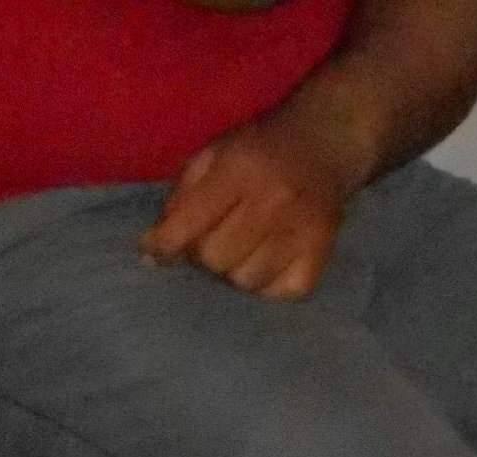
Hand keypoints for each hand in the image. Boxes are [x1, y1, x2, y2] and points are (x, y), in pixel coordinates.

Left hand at [139, 103, 371, 299]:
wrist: (326, 142)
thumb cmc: (256, 153)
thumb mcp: (211, 157)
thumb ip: (178, 201)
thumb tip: (150, 254)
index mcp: (240, 169)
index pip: (188, 225)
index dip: (164, 245)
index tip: (154, 252)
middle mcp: (274, 199)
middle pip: (214, 259)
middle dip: (205, 255)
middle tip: (215, 238)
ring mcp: (302, 228)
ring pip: (245, 281)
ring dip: (236, 270)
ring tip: (244, 247)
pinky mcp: (321, 252)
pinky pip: (280, 292)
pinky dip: (268, 284)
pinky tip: (268, 259)